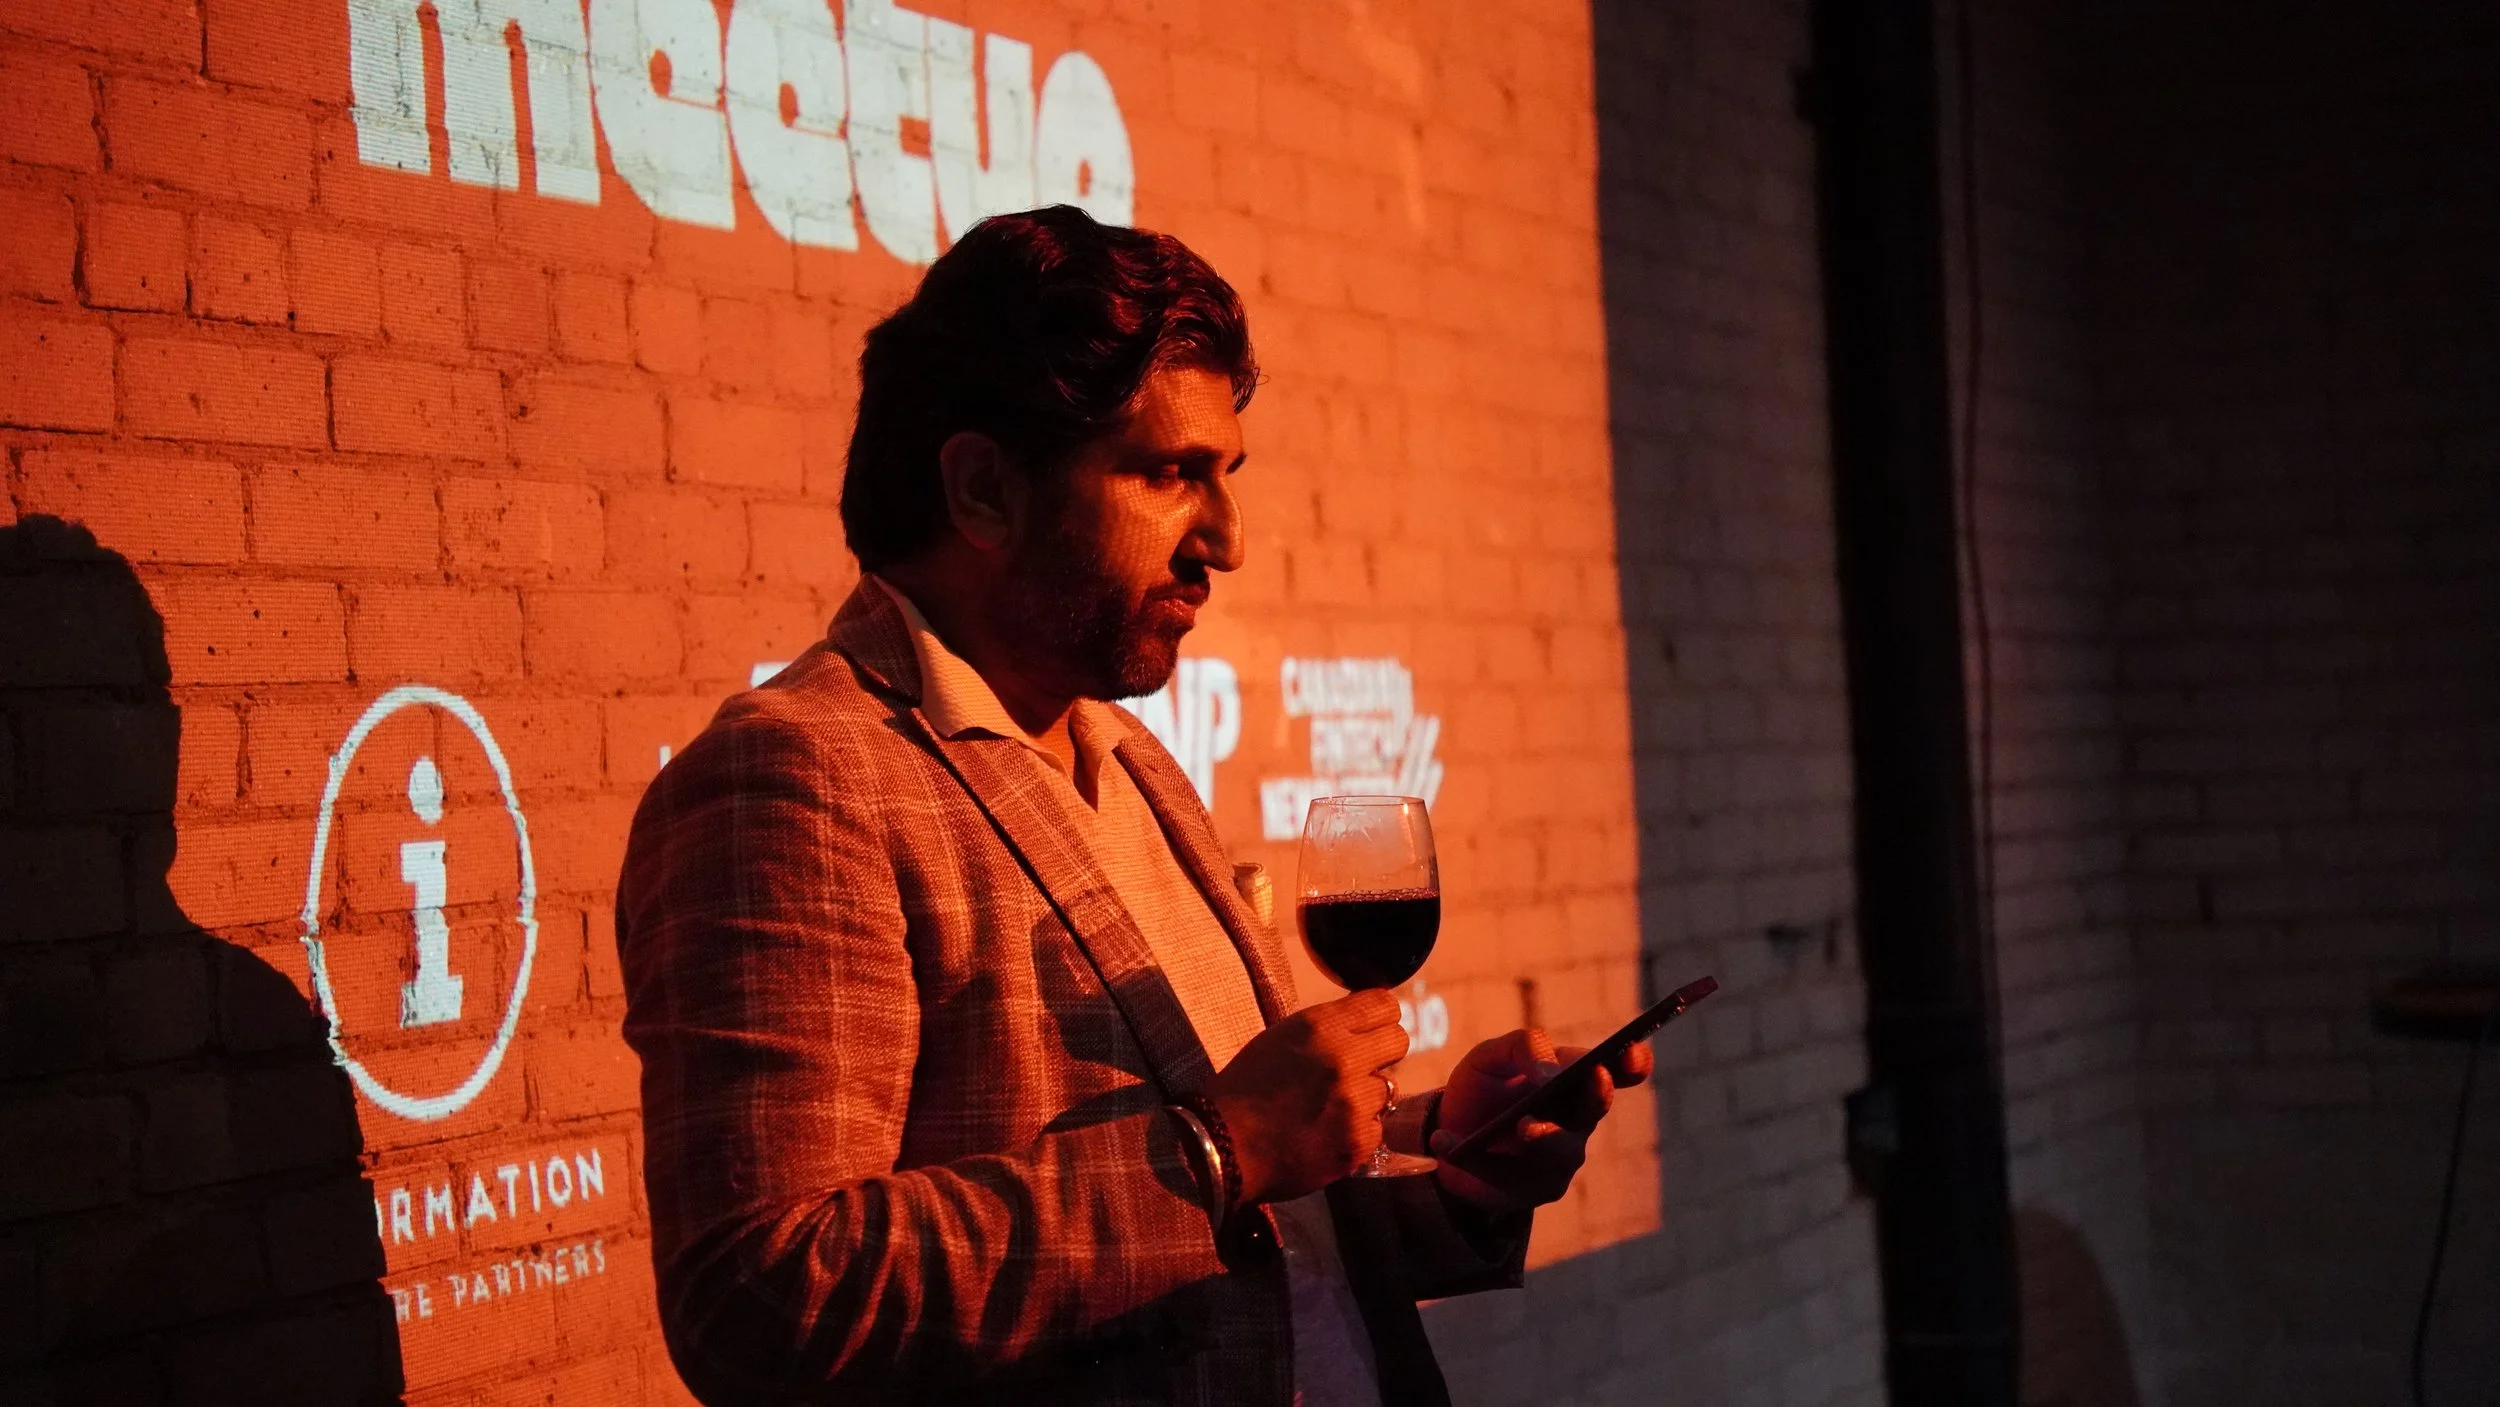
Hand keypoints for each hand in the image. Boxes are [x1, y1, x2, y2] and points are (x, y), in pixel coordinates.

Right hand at [1204, 991, 1409, 1205]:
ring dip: (1366, 1096)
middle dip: (1380, 1053)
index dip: (1378, 1018)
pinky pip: (1377, 1127)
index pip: (1384, 1005)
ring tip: (1330, 1107)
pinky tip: (1327, 1132)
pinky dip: (1357, 1131)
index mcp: (1320, 1027)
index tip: (1369, 1031)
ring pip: (1388, 1088)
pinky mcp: (1358, 1141)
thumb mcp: (1281, 1038)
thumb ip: (1327, 1028)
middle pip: (1398, 1041)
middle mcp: (1343, 1059)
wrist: (1223, 1145)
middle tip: (1356, 1068)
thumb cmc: (1246, 1088)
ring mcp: (1354, 1103)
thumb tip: (1366, 1025)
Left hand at [1428, 1028, 1653, 1211]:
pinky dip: (1476, 1160)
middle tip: (1592, 1077)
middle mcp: (1577, 1118)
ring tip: (1520, 1125)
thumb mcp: (1492, 1055)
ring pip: (1558, 1149)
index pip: (1620, 1069)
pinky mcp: (1533, 1190)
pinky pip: (1509, 1176)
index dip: (1633, 1061)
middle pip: (1595, 1108)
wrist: (1449, 1132)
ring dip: (1542, 1135)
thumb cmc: (1483, 1087)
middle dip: (1595, 1096)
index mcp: (1575, 1078)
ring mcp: (1560, 1157)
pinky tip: (1446, 1144)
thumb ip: (1523, 1047)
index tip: (1632, 1052)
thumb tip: (1551, 1072)